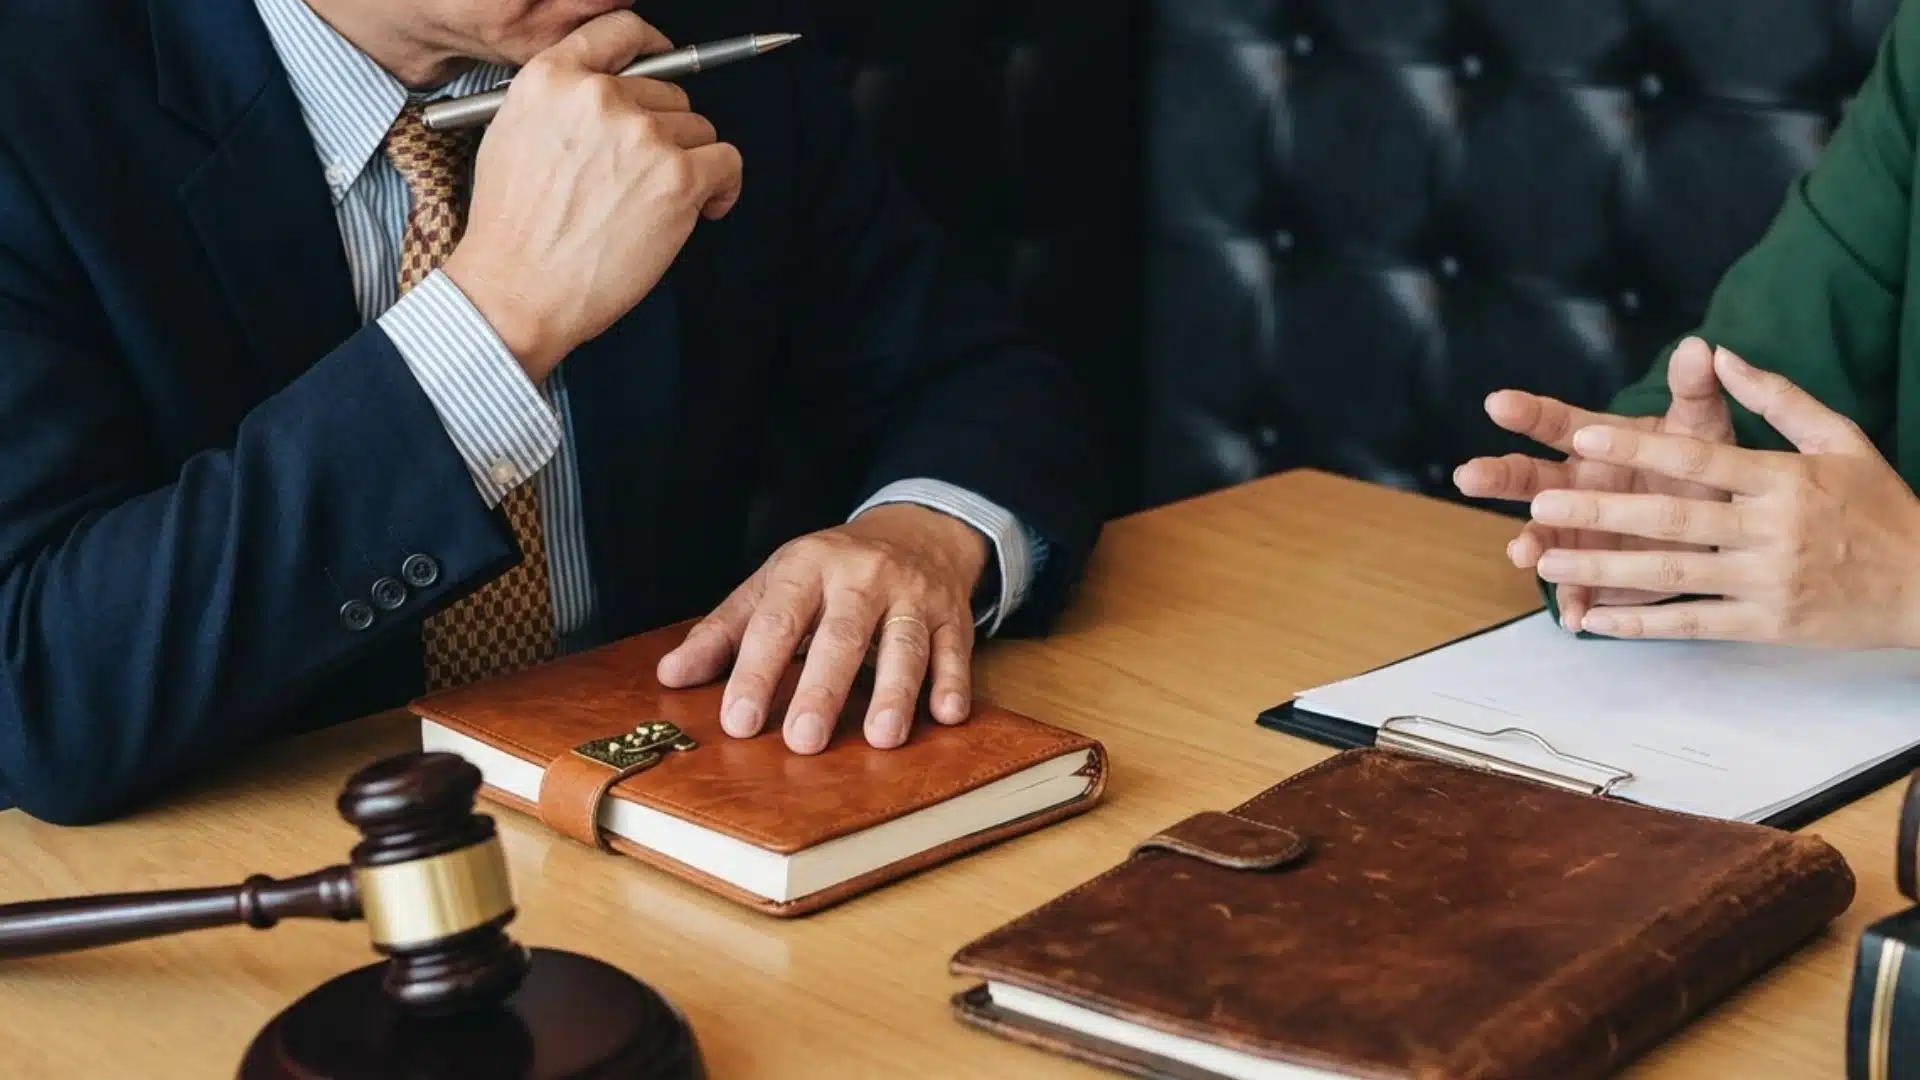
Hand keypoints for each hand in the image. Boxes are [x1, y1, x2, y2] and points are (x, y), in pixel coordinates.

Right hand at [442, 12, 743, 381]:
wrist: (518, 290)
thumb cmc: (514, 231)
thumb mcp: (512, 135)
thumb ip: (562, 102)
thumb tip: (610, 94)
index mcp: (552, 78)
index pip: (620, 32)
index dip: (652, 48)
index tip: (666, 61)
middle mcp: (599, 97)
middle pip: (668, 93)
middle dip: (664, 133)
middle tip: (643, 177)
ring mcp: (642, 135)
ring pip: (698, 130)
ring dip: (688, 164)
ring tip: (656, 202)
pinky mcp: (677, 178)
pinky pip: (727, 162)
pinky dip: (723, 187)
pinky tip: (703, 208)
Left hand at [655, 505, 990, 753]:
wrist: (915, 530)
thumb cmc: (830, 571)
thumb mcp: (773, 585)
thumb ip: (724, 631)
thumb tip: (670, 676)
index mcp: (807, 567)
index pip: (777, 621)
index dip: (756, 672)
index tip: (739, 721)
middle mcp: (862, 576)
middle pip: (842, 634)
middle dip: (823, 689)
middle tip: (804, 741)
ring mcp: (912, 594)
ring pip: (905, 644)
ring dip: (895, 691)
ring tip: (881, 738)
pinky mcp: (951, 614)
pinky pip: (955, 648)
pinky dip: (953, 682)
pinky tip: (946, 715)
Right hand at [1453, 337, 1734, 629]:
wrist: (1720, 522)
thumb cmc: (1703, 466)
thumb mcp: (1703, 427)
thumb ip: (1694, 391)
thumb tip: (1697, 347)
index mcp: (1595, 445)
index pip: (1555, 423)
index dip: (1527, 412)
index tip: (1498, 403)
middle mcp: (1574, 487)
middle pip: (1527, 478)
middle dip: (1496, 476)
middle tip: (1468, 475)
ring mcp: (1579, 533)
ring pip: (1541, 536)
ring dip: (1529, 542)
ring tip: (1522, 552)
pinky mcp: (1595, 574)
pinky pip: (1577, 589)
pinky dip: (1573, 602)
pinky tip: (1573, 619)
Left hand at [1529, 349, 1919, 647]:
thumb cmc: (1879, 508)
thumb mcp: (1841, 439)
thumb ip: (1778, 398)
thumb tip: (1721, 353)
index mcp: (1785, 479)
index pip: (1699, 458)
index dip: (1638, 447)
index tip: (1583, 435)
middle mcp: (1772, 530)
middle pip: (1673, 518)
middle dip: (1602, 512)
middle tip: (1541, 502)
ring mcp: (1767, 581)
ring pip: (1672, 574)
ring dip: (1604, 569)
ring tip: (1547, 560)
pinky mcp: (1766, 625)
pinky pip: (1691, 624)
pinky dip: (1640, 625)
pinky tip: (1592, 619)